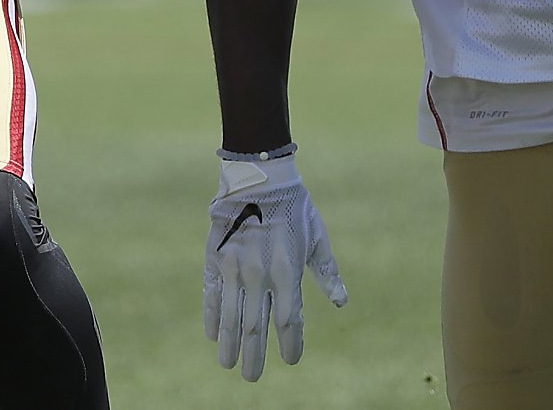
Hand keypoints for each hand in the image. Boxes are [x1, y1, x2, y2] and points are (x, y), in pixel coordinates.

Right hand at [205, 148, 346, 380]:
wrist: (259, 174)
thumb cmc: (294, 206)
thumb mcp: (317, 236)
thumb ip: (326, 271)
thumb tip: (341, 302)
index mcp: (287, 271)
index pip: (289, 320)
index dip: (291, 343)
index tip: (291, 359)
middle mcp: (259, 274)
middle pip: (256, 327)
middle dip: (254, 355)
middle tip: (252, 378)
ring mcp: (234, 267)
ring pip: (231, 316)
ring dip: (229, 344)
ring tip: (229, 365)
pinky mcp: (215, 257)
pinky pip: (212, 294)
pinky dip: (212, 316)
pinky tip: (212, 334)